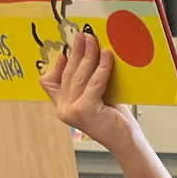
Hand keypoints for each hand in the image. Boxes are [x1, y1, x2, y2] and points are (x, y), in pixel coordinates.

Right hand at [40, 29, 133, 149]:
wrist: (126, 141)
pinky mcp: (85, 109)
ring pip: (79, 76)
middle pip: (68, 74)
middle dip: (76, 52)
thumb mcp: (96, 98)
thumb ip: (87, 84)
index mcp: (63, 108)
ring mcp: (73, 110)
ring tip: (93, 41)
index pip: (50, 83)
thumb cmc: (114, 121)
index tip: (65, 52)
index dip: (57, 66)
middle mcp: (64, 110)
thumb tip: (88, 58)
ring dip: (88, 55)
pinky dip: (102, 67)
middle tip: (82, 36)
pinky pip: (94, 82)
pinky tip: (107, 56)